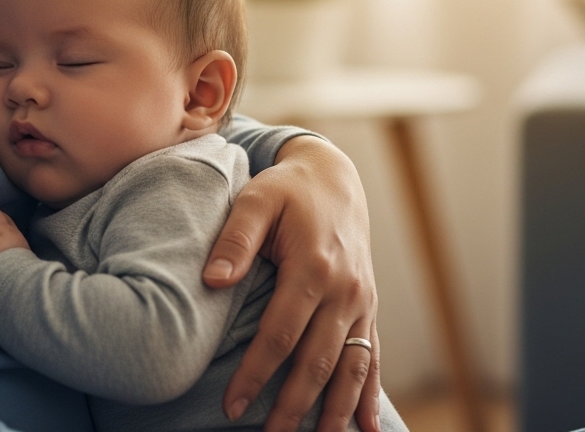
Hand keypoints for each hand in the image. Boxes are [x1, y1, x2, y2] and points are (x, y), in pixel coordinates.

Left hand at [204, 135, 381, 431]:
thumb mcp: (257, 199)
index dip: (257, 373)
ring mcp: (361, 302)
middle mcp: (345, 291)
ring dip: (334, 410)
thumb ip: (235, 238)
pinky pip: (372, 357)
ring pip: (350, 368)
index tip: (233, 405)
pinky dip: (368, 394)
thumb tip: (213, 280)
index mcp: (314, 267)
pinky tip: (365, 428)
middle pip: (317, 361)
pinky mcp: (368, 308)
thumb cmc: (287, 191)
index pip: (281, 334)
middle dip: (293, 405)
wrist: (335, 178)